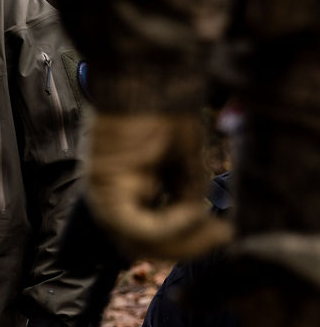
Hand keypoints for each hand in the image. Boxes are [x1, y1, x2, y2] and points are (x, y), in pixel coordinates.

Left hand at [86, 112, 230, 261]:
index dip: (186, 243)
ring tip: (213, 226)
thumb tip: (197, 224)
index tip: (222, 233)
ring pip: (138, 242)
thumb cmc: (165, 111)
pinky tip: (195, 213)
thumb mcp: (183, 161)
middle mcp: (107, 199)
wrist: (149, 78)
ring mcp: (103, 195)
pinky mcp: (106, 187)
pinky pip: (138, 224)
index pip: (147, 238)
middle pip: (142, 247)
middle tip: (223, 238)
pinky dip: (169, 225)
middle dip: (186, 248)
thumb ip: (185, 195)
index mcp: (122, 193)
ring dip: (181, 240)